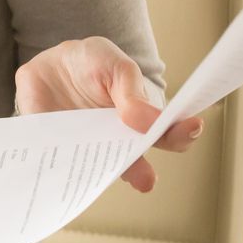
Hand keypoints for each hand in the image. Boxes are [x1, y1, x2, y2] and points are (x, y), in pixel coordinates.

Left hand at [14, 36, 202, 192]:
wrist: (50, 66)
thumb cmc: (91, 63)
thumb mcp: (114, 66)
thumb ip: (131, 93)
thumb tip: (147, 122)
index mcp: (144, 119)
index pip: (169, 133)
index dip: (183, 133)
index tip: (192, 127)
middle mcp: (120, 141)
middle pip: (135, 161)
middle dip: (141, 170)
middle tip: (147, 178)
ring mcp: (91, 149)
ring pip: (100, 170)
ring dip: (99, 176)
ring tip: (101, 179)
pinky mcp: (64, 152)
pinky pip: (67, 166)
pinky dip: (67, 173)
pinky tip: (66, 175)